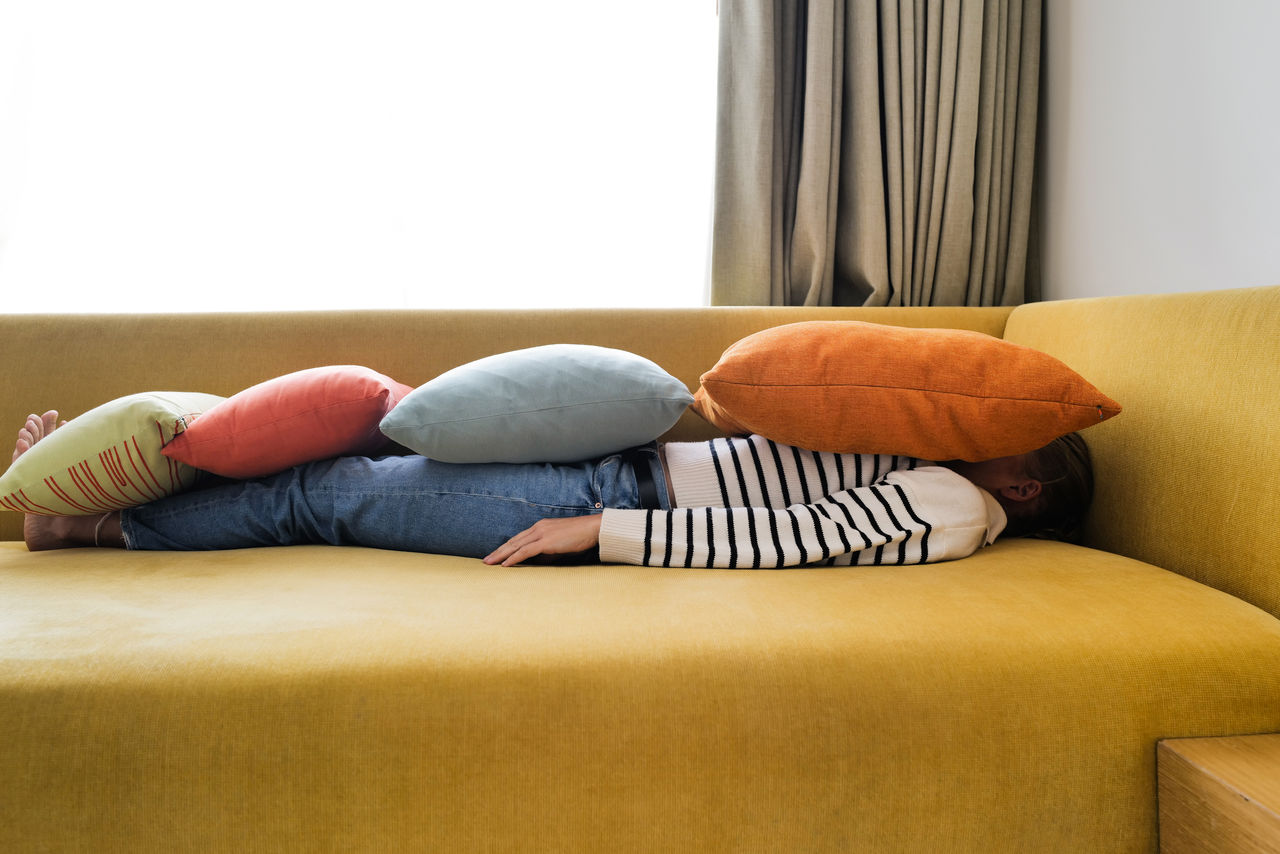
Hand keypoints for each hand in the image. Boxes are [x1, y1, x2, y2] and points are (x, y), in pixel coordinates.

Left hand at [483, 514, 602, 566]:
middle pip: (513, 541)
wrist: (593, 528)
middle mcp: (538, 528)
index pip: (518, 538)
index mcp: (540, 527)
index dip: (505, 547)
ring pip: (515, 546)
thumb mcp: (560, 545)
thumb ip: (548, 552)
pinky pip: (525, 551)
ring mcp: (541, 533)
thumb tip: (539, 562)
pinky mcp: (546, 541)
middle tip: (485, 561)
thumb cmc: (580, 537)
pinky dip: (514, 558)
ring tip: (489, 563)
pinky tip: (505, 564)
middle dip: (498, 551)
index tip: (495, 554)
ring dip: (500, 555)